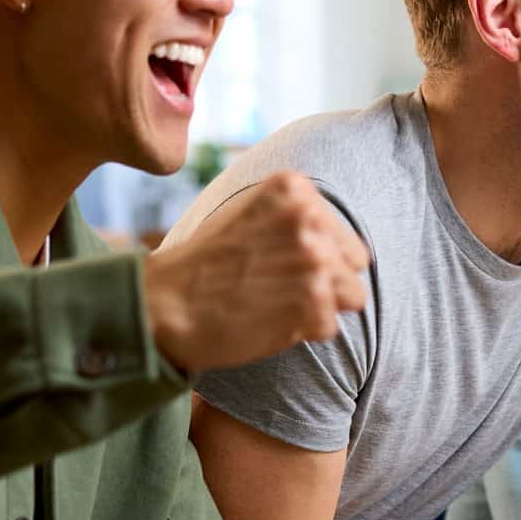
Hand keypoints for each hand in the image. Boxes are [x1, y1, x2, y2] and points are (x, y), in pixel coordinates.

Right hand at [143, 170, 370, 373]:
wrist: (165, 304)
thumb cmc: (206, 264)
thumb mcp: (249, 212)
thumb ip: (297, 215)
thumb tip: (350, 244)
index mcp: (294, 188)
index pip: (345, 237)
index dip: (318, 258)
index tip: (278, 264)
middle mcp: (309, 218)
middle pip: (355, 265)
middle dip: (326, 281)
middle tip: (278, 287)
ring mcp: (314, 260)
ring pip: (353, 296)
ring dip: (319, 307)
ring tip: (277, 303)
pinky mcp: (312, 302)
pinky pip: (330, 327)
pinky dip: (302, 331)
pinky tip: (268, 320)